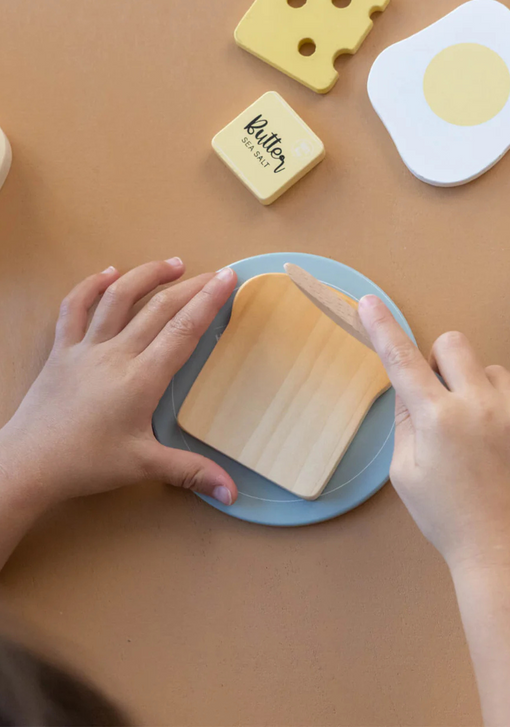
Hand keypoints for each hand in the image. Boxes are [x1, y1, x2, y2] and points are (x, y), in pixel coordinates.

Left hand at [0, 259, 238, 516]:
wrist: (28, 463)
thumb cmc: (87, 464)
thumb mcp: (143, 466)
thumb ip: (191, 473)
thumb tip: (233, 493)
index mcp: (141, 379)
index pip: (183, 330)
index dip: (209, 301)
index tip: (229, 278)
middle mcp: (116, 354)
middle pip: (159, 308)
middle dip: (192, 286)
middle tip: (216, 273)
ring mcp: (86, 347)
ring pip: (118, 298)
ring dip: (147, 276)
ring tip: (174, 264)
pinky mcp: (61, 349)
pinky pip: (74, 307)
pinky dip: (91, 285)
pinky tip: (108, 272)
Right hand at [358, 295, 509, 572]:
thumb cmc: (448, 517)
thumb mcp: (405, 473)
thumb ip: (405, 421)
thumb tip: (410, 386)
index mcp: (437, 419)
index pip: (402, 360)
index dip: (383, 329)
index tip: (371, 303)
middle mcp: (480, 405)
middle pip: (454, 344)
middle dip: (444, 362)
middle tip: (445, 399)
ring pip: (492, 372)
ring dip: (481, 392)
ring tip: (485, 437)